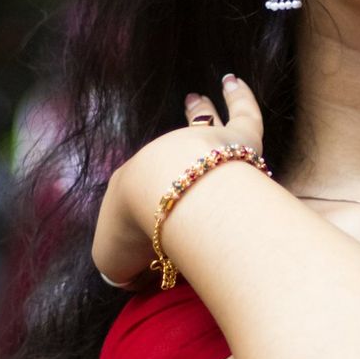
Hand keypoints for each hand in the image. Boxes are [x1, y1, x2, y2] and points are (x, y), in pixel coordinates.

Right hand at [91, 75, 266, 286]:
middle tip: (170, 155)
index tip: (153, 244)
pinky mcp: (237, 140)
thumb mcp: (117, 264)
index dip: (145, 223)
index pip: (140, 200)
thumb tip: (139, 278)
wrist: (163, 196)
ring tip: (198, 96)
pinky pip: (243, 111)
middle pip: (171, 157)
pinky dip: (240, 95)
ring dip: (199, 111)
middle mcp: (167, 159)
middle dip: (171, 152)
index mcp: (134, 187)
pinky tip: (233, 80)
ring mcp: (201, 146)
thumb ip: (126, 271)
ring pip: (202, 124)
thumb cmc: (137, 231)